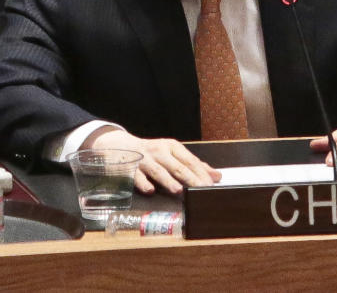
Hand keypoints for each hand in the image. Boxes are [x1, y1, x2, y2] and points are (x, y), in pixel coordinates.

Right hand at [86, 128, 220, 194]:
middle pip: (177, 166)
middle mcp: (159, 151)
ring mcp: (144, 160)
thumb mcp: (172, 153)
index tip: (211, 185)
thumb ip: (193, 165)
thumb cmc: (151, 152)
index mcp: (171, 147)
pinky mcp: (130, 168)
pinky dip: (143, 183)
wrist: (120, 145)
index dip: (201, 173)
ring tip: (178, 190)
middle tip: (201, 190)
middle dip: (191, 179)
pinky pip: (137, 177)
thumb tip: (216, 176)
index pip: (190, 161)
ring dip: (168, 180)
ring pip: (158, 171)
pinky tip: (150, 191)